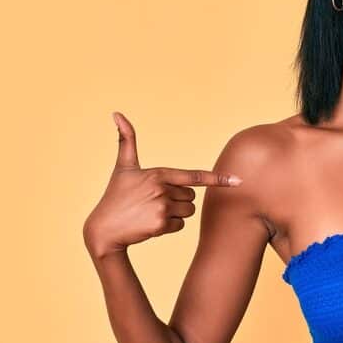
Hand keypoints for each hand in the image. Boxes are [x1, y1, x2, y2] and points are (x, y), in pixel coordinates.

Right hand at [82, 111, 241, 256]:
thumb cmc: (115, 196)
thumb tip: (117, 113)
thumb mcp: (122, 167)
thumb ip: (126, 140)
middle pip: (191, 196)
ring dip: (175, 214)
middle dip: (178, 200)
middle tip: (154, 202)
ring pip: (188, 211)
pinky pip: (181, 226)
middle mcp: (162, 189)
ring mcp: (162, 208)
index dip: (218, 178)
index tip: (237, 181)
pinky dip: (169, 227)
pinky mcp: (161, 225)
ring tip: (152, 212)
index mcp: (158, 174)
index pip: (195, 176)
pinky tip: (151, 224)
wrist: (104, 229)